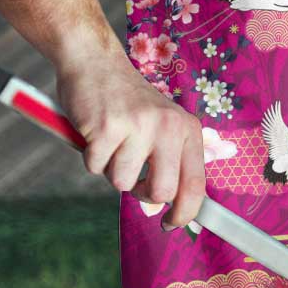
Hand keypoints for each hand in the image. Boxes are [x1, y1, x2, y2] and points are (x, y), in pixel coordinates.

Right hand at [56, 50, 204, 229]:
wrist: (95, 63)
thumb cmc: (128, 103)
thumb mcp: (163, 125)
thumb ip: (170, 161)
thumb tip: (171, 208)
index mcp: (187, 129)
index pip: (196, 184)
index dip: (185, 213)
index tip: (172, 224)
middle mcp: (168, 127)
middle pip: (162, 192)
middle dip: (143, 194)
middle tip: (133, 177)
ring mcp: (138, 126)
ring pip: (122, 183)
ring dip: (112, 170)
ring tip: (113, 142)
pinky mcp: (106, 127)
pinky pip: (95, 167)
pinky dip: (91, 157)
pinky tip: (96, 133)